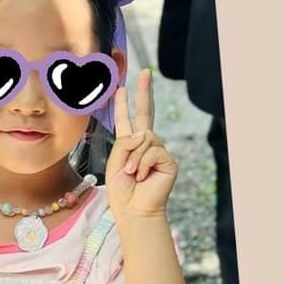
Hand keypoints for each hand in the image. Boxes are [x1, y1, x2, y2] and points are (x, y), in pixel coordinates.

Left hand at [105, 69, 177, 220]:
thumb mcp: (115, 162)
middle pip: (145, 114)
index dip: (125, 104)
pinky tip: (141, 177)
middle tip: (145, 72)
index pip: (127, 120)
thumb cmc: (122, 191)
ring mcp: (158, 151)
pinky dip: (142, 164)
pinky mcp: (168, 160)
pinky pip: (153, 150)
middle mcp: (146, 145)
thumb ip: (125, 143)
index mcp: (129, 145)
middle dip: (144, 92)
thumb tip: (145, 133)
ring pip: (145, 137)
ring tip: (131, 174)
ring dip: (133, 158)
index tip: (123, 87)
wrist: (133, 211)